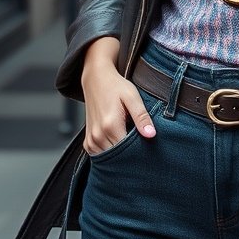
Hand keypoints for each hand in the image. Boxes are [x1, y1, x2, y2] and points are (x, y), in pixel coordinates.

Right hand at [81, 40, 155, 154]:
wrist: (96, 79)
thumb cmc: (116, 86)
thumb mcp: (132, 97)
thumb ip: (141, 117)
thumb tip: (151, 134)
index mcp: (110, 125)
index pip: (127, 151)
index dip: (139, 151)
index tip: (146, 147)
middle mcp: (98, 135)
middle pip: (118, 156)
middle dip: (130, 154)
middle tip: (139, 145)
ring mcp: (91, 139)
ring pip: (109, 158)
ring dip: (119, 154)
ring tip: (128, 141)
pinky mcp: (87, 141)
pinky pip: (99, 155)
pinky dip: (109, 152)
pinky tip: (116, 141)